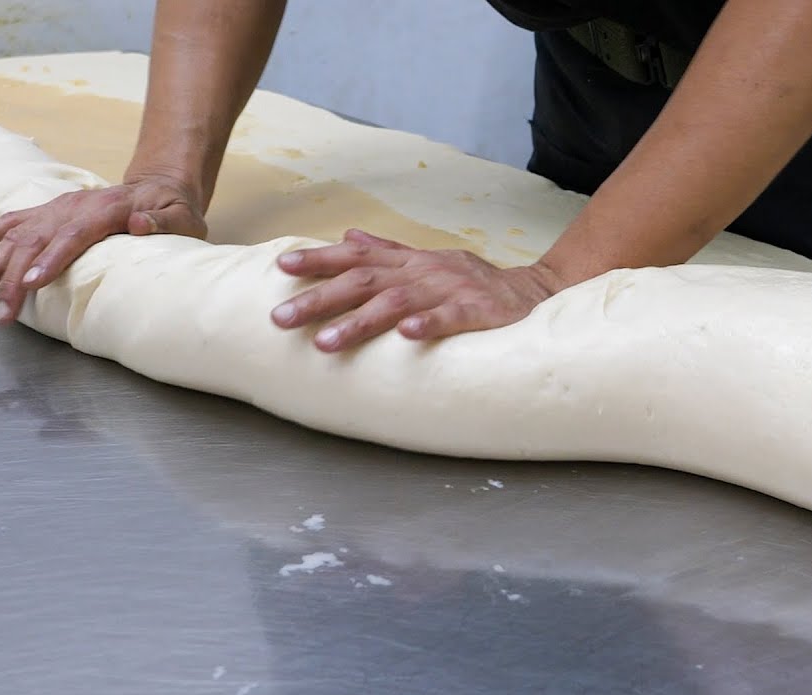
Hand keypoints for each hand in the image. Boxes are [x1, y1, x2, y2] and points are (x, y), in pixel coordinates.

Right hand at [0, 174, 206, 323]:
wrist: (159, 186)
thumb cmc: (173, 209)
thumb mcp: (182, 217)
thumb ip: (164, 222)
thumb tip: (139, 224)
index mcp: (106, 210)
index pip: (74, 236)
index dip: (51, 259)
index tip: (31, 283)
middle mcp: (75, 207)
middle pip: (38, 242)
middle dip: (15, 279)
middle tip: (2, 313)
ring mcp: (59, 207)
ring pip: (19, 235)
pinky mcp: (50, 210)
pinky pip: (14, 220)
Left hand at [271, 229, 567, 350]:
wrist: (531, 294)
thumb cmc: (473, 281)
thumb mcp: (428, 260)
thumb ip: (388, 249)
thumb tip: (348, 234)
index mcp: (409, 262)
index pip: (357, 255)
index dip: (320, 259)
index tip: (282, 267)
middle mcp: (423, 272)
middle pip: (364, 280)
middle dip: (320, 299)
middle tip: (281, 319)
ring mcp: (449, 291)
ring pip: (397, 303)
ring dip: (358, 322)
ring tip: (324, 342)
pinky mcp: (477, 312)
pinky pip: (450, 318)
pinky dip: (427, 326)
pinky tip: (406, 336)